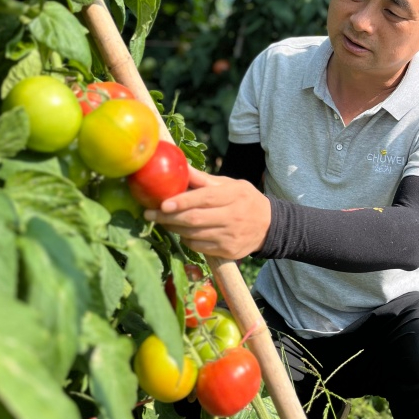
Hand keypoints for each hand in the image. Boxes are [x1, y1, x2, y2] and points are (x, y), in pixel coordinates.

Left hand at [144, 166, 270, 259]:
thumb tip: (180, 166)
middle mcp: (232, 217)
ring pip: (193, 235)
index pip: (204, 198)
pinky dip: (186, 239)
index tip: (162, 202)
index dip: (182, 201)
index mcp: (233, 196)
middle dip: (168, 217)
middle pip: (194, 219)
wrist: (269, 226)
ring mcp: (229, 237)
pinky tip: (181, 231)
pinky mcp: (227, 252)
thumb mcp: (230, 184)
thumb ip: (203, 179)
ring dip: (173, 228)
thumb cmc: (244, 200)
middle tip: (149, 213)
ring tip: (161, 220)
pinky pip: (198, 247)